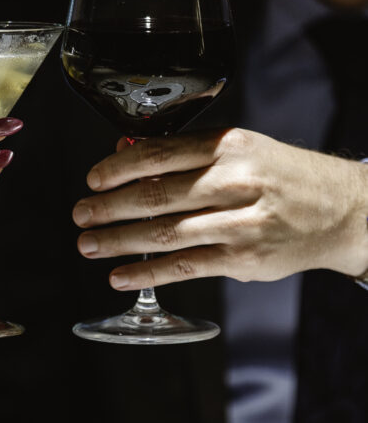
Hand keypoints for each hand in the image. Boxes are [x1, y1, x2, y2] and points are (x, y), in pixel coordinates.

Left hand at [72, 128, 367, 288]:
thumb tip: (124, 154)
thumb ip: (186, 153)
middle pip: (157, 196)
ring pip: (166, 234)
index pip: (160, 154)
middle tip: (81, 215)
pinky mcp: (244, 258)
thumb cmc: (280, 176)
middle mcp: (235, 182)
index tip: (93, 179)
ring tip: (89, 246)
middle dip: (109, 207)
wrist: (339, 209)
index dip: (118, 169)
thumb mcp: (241, 149)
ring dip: (120, 242)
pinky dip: (147, 273)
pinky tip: (120, 276)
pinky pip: (185, 267)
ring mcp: (241, 223)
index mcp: (229, 146)